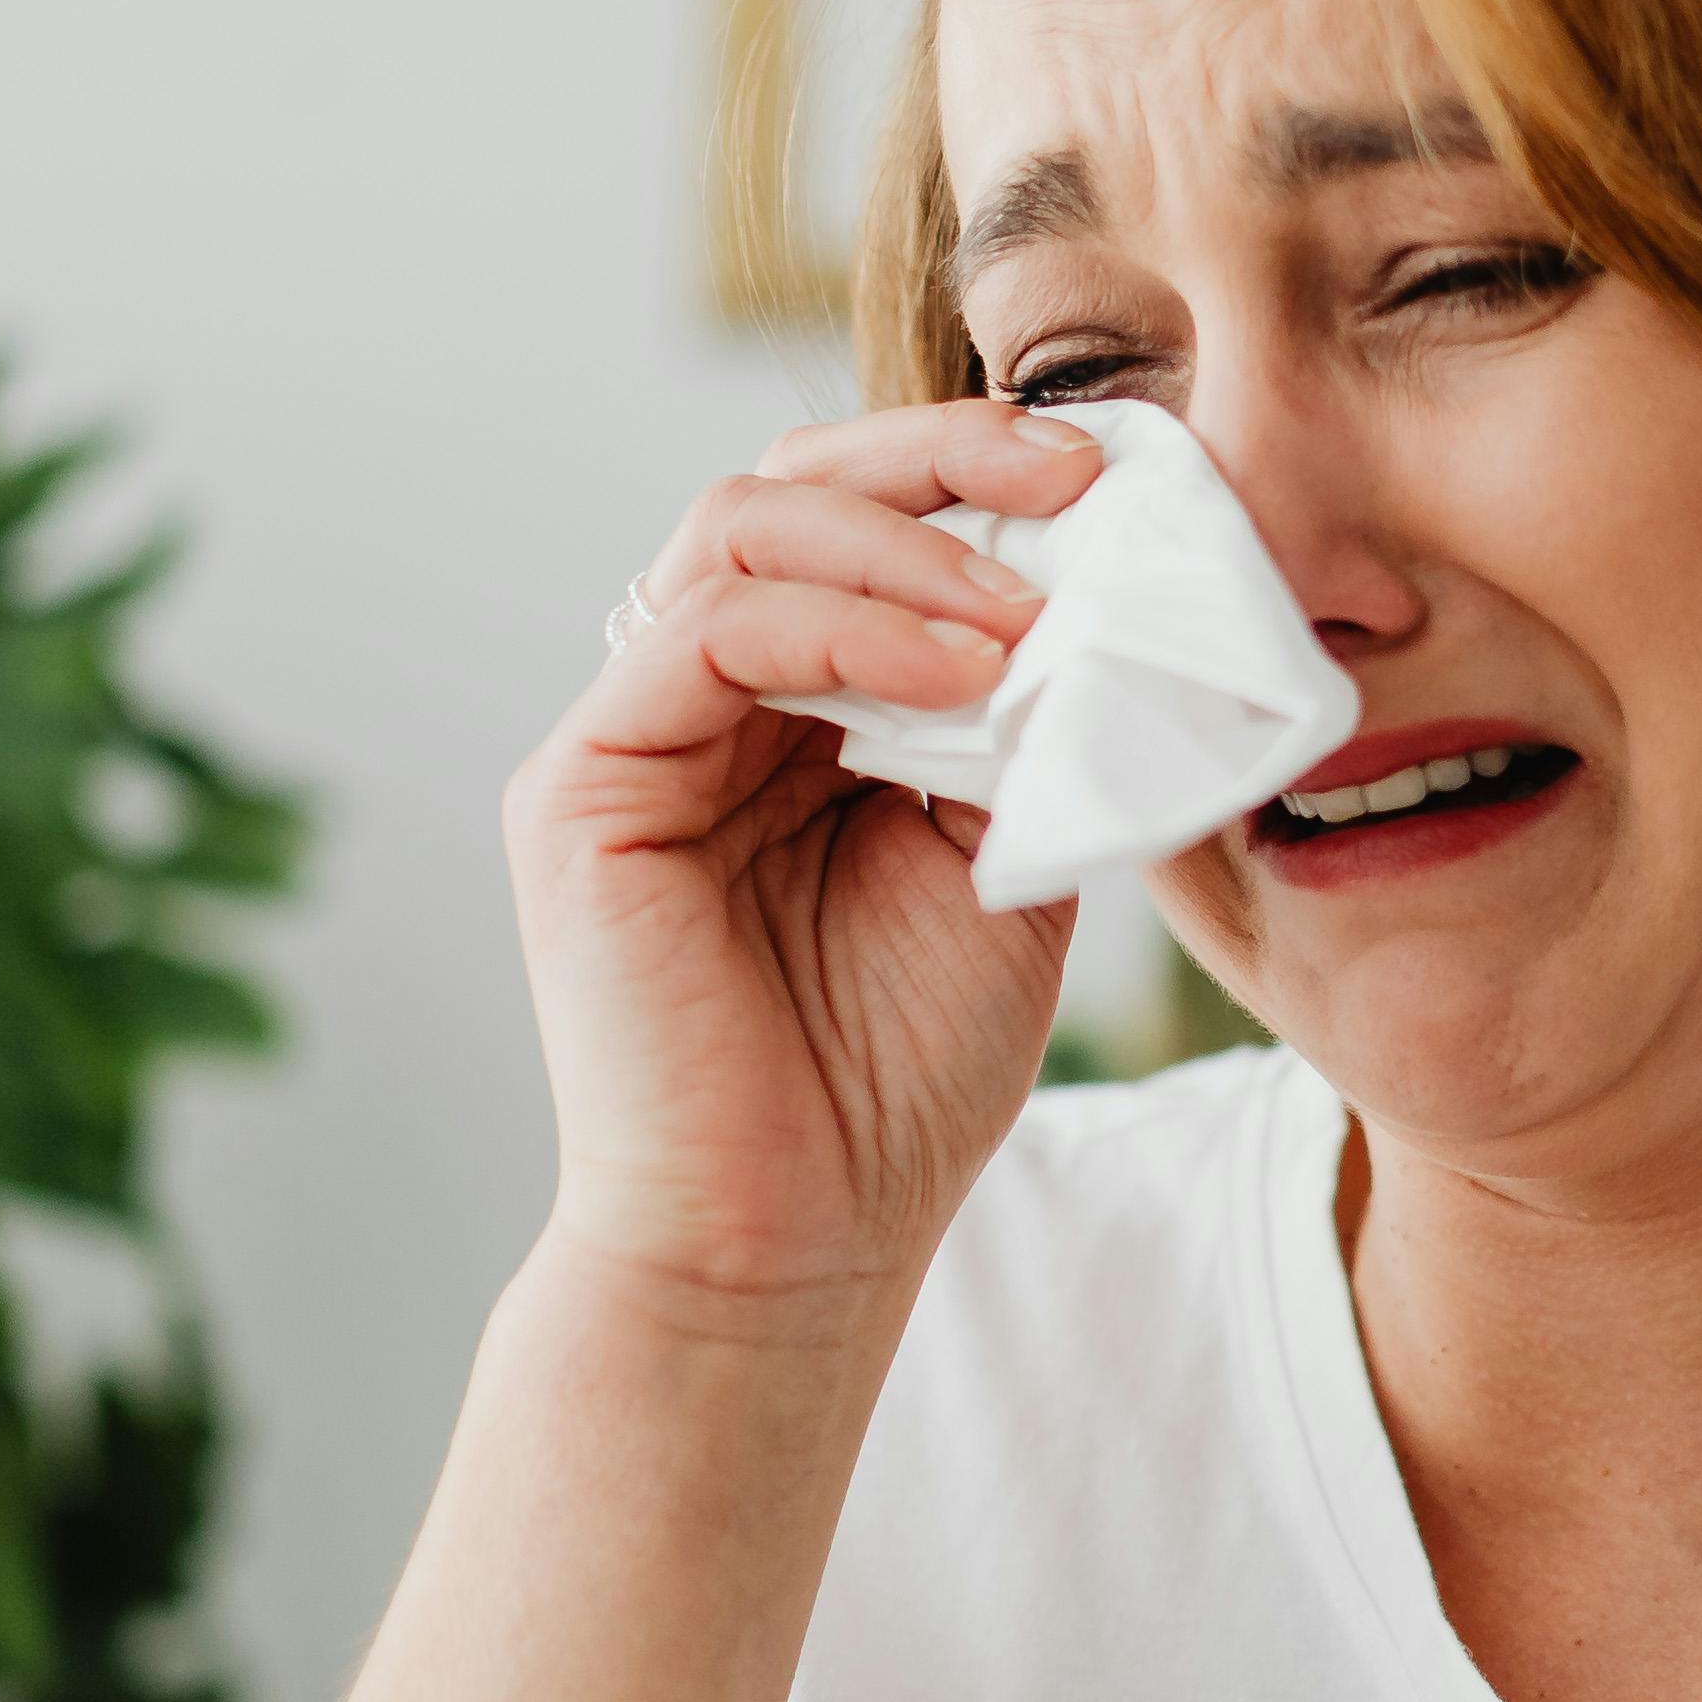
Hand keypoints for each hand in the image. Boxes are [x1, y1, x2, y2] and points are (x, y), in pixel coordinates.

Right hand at [514, 398, 1096, 1313]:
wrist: (793, 1247)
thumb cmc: (892, 1079)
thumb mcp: (1003, 855)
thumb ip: (1023, 717)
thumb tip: (1102, 576)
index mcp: (794, 706)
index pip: (863, 518)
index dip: (978, 471)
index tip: (1116, 475)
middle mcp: (699, 697)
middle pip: (790, 480)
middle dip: (943, 455)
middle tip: (1077, 477)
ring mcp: (631, 731)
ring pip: (738, 524)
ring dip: (904, 543)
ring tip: (1024, 615)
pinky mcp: (585, 785)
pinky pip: (703, 629)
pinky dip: (845, 623)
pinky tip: (959, 674)